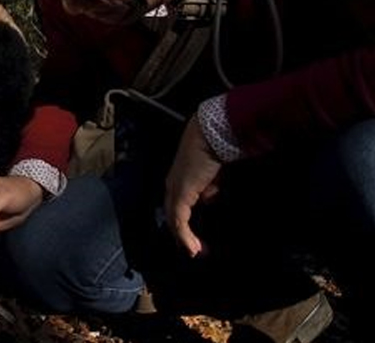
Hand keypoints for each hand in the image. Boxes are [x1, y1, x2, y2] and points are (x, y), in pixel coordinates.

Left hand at [164, 118, 222, 257]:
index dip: (184, 223)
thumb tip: (209, 196)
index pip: (177, 206)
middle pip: (172, 215)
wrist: (212, 135)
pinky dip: (185, 236)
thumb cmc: (215, 148)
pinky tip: (193, 248)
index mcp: (179, 179)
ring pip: (174, 220)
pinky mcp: (180, 194)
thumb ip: (209, 185)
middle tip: (196, 250)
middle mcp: (173, 185)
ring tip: (197, 252)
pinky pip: (179, 220)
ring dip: (184, 239)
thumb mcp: (213, 172)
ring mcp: (174, 190)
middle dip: (183, 235)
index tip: (196, 237)